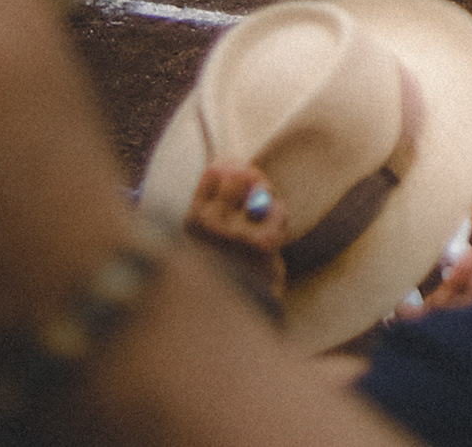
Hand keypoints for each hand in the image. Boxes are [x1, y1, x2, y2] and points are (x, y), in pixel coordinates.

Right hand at [178, 161, 287, 313]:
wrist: (236, 311)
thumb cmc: (222, 266)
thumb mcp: (208, 233)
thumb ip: (217, 200)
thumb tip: (230, 160)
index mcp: (191, 222)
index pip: (214, 172)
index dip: (232, 168)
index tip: (241, 176)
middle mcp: (209, 225)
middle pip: (240, 175)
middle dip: (254, 178)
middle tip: (259, 193)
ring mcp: (236, 233)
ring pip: (261, 191)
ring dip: (268, 199)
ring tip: (261, 221)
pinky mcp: (263, 243)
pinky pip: (278, 209)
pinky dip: (280, 215)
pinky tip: (272, 235)